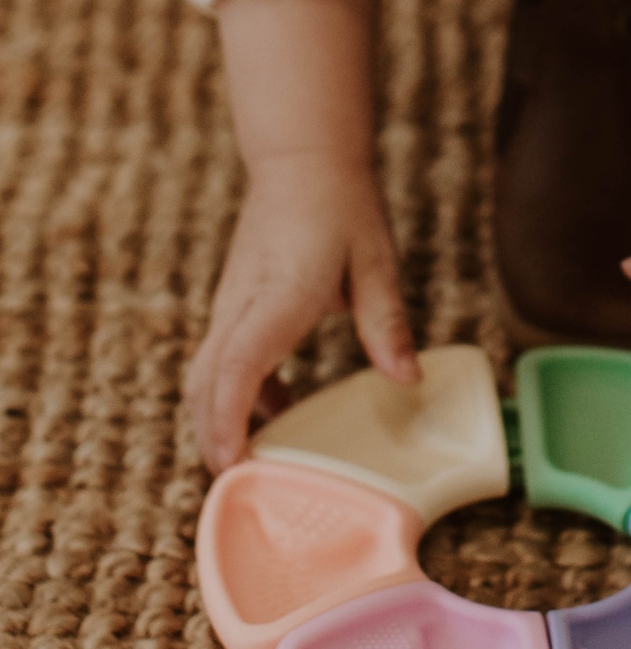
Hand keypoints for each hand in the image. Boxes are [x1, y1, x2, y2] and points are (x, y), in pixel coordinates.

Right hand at [185, 156, 418, 474]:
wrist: (302, 162)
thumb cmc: (342, 207)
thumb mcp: (377, 260)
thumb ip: (387, 322)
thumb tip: (407, 379)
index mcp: (280, 294)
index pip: (238, 365)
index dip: (230, 419)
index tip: (231, 464)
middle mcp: (243, 302)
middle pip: (207, 382)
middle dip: (214, 437)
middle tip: (240, 486)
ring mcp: (231, 302)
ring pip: (206, 373)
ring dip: (219, 419)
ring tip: (254, 461)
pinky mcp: (234, 303)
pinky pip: (222, 358)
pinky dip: (236, 393)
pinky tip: (275, 410)